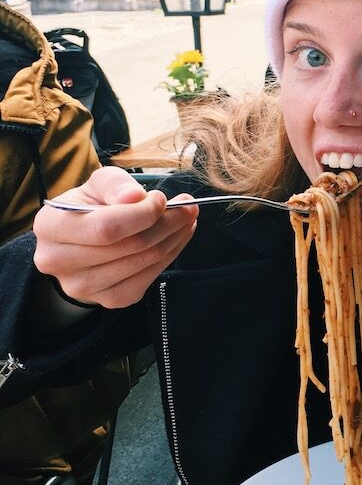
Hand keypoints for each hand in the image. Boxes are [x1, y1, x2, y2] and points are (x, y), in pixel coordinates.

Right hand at [33, 166, 198, 308]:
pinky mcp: (109, 300)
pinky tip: (177, 237)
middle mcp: (59, 262)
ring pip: (144, 262)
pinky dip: (170, 255)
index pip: (106, 227)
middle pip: (130, 246)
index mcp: (51, 226)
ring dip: (174, 238)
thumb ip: (115, 185)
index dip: (143, 214)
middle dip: (168, 224)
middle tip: (189, 207)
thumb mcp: (98, 184)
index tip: (162, 199)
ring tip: (186, 219)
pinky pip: (149, 278)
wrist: (81, 240)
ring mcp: (83, 287)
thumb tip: (137, 198)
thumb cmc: (91, 206)